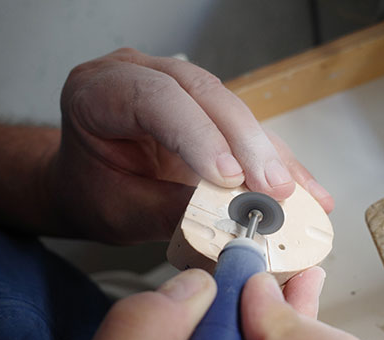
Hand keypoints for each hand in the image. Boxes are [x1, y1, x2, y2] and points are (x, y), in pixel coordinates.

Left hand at [47, 48, 332, 242]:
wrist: (87, 184)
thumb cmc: (94, 192)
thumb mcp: (122, 211)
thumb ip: (171, 212)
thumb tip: (229, 220)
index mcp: (100, 94)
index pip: (156, 100)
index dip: (199, 136)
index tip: (230, 178)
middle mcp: (141, 76)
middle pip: (204, 95)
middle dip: (246, 144)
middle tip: (275, 188)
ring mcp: (175, 86)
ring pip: (231, 108)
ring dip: (267, 152)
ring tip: (294, 191)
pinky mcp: (201, 109)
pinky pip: (242, 127)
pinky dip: (271, 157)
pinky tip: (297, 183)